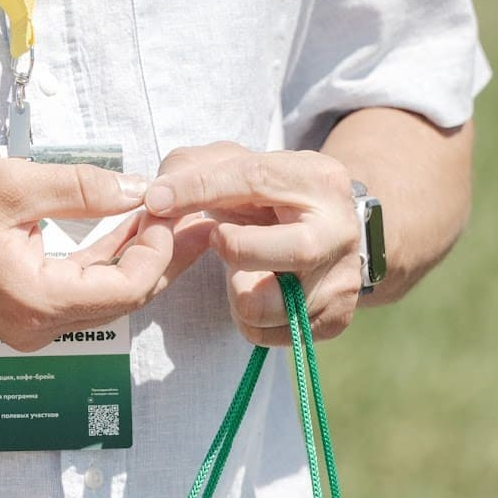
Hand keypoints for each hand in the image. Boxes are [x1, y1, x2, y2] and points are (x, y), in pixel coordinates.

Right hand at [0, 158, 211, 350]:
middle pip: (124, 297)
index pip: (128, 286)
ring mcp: (28, 324)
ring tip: (165, 217)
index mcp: (40, 301)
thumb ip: (80, 189)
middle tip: (193, 215)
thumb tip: (138, 188)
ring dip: (134, 257)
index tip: (177, 207)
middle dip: (161, 255)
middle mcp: (39, 326)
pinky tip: (119, 230)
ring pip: (104, 295)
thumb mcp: (11, 185)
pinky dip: (103, 261)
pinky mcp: (19, 311)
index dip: (161, 247)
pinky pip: (78, 291)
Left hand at [142, 142, 360, 344]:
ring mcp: (341, 279)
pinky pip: (266, 333)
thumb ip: (192, 168)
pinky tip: (257, 289)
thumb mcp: (237, 164)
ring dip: (235, 291)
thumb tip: (158, 198)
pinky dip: (248, 317)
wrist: (328, 231)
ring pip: (262, 305)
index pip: (252, 179)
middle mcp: (339, 230)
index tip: (156, 201)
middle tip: (221, 240)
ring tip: (242, 270)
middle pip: (274, 250)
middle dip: (231, 248)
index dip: (197, 189)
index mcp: (317, 178)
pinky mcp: (335, 318)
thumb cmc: (269, 194)